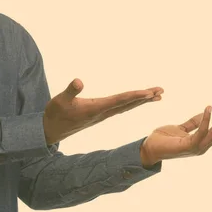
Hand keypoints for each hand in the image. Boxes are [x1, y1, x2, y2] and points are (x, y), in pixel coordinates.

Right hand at [43, 78, 163, 144]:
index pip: (120, 101)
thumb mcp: (60, 100)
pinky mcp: (99, 115)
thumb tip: (78, 81)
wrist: (50, 131)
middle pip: (128, 104)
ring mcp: (101, 115)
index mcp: (96, 109)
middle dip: (145, 97)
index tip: (149, 92)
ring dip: (141, 100)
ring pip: (126, 107)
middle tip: (161, 91)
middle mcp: (102, 113)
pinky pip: (120, 108)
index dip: (135, 95)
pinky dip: (131, 103)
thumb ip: (70, 91)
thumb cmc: (55, 114)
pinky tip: (136, 101)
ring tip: (156, 95)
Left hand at [140, 101, 211, 166]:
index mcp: (202, 143)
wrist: (149, 149)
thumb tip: (205, 113)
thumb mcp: (181, 128)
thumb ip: (193, 123)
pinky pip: (201, 132)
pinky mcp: (188, 146)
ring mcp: (197, 148)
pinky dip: (206, 119)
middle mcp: (203, 147)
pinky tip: (208, 107)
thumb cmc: (163, 139)